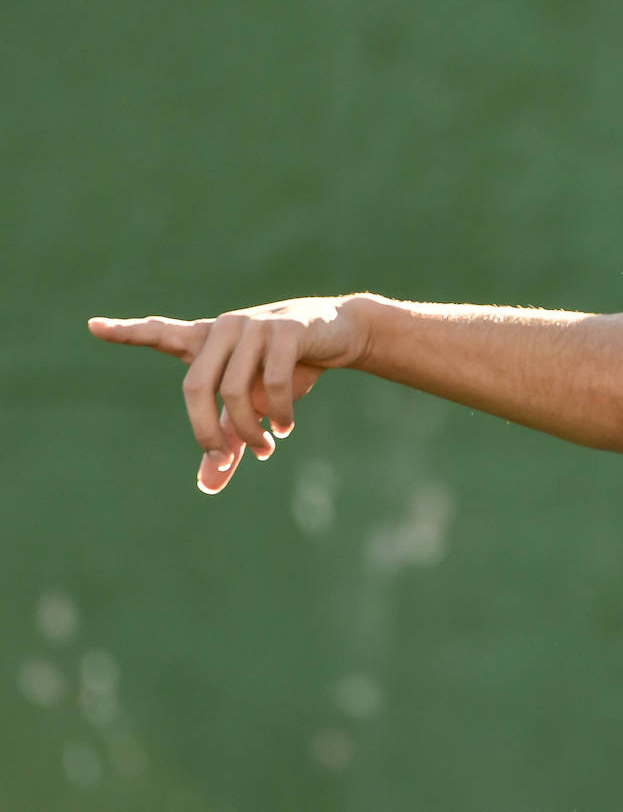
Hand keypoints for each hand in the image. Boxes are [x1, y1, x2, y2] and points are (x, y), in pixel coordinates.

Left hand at [88, 296, 368, 492]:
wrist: (339, 333)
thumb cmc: (287, 367)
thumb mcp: (254, 407)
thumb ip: (229, 440)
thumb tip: (207, 486)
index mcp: (209, 340)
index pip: (162, 332)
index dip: (128, 332)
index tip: (94, 327)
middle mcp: (224, 328)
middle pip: (196, 386)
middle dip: (208, 431)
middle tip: (226, 461)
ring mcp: (254, 325)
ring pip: (234, 390)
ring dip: (250, 429)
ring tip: (268, 446)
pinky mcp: (286, 329)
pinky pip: (272, 380)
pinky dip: (279, 412)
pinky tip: (286, 426)